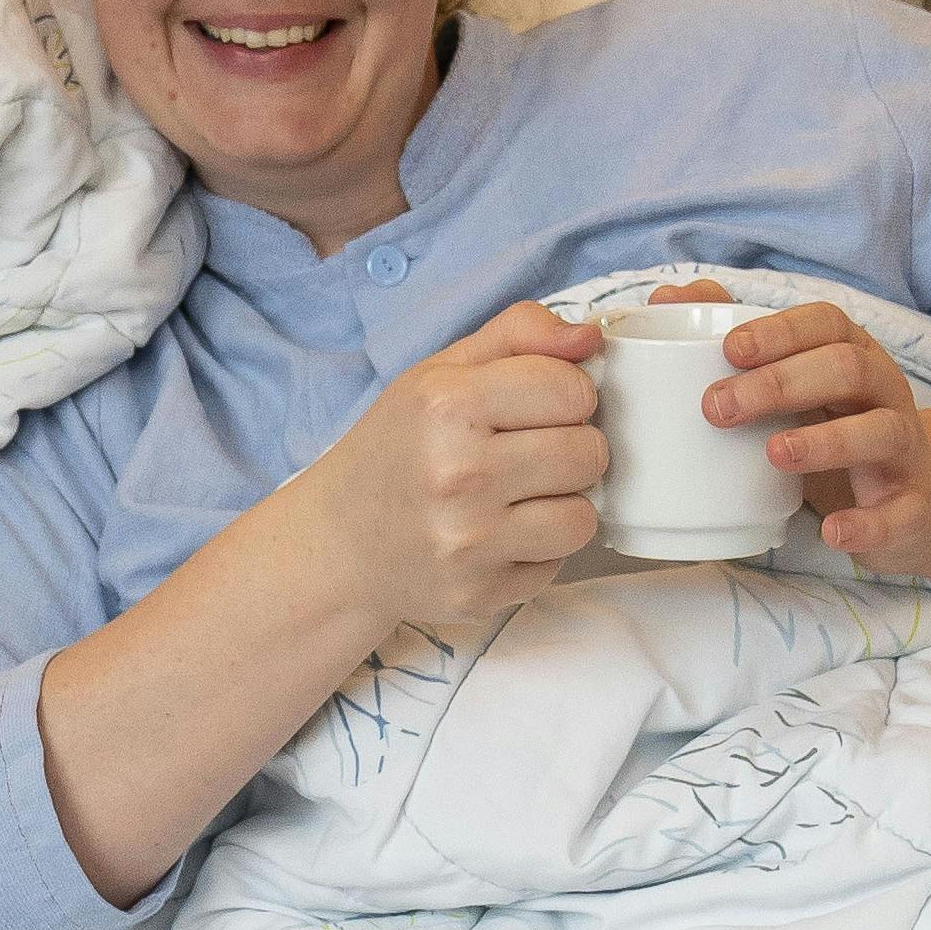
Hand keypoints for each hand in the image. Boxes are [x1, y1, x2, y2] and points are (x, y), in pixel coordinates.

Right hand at [295, 298, 607, 640]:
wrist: (340, 542)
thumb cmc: (398, 448)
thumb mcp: (441, 372)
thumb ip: (519, 335)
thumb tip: (590, 338)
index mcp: (447, 405)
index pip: (573, 390)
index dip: (566, 395)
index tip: (537, 407)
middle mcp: (458, 474)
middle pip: (588, 453)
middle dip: (571, 449)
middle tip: (528, 454)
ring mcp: (469, 542)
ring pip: (583, 518)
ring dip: (563, 505)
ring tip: (520, 497)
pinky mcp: (479, 594)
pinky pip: (558, 564)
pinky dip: (539, 550)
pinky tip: (499, 536)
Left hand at [697, 291, 930, 590]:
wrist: (922, 501)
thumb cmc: (837, 430)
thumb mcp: (796, 385)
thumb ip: (738, 344)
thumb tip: (668, 297)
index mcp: (854, 357)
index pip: (827, 324)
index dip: (781, 332)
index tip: (729, 349)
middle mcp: (884, 393)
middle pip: (846, 369)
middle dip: (781, 383)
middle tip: (717, 407)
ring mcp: (903, 450)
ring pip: (879, 431)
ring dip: (825, 441)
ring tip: (773, 453)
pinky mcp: (914, 507)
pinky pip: (899, 514)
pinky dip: (866, 522)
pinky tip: (831, 531)